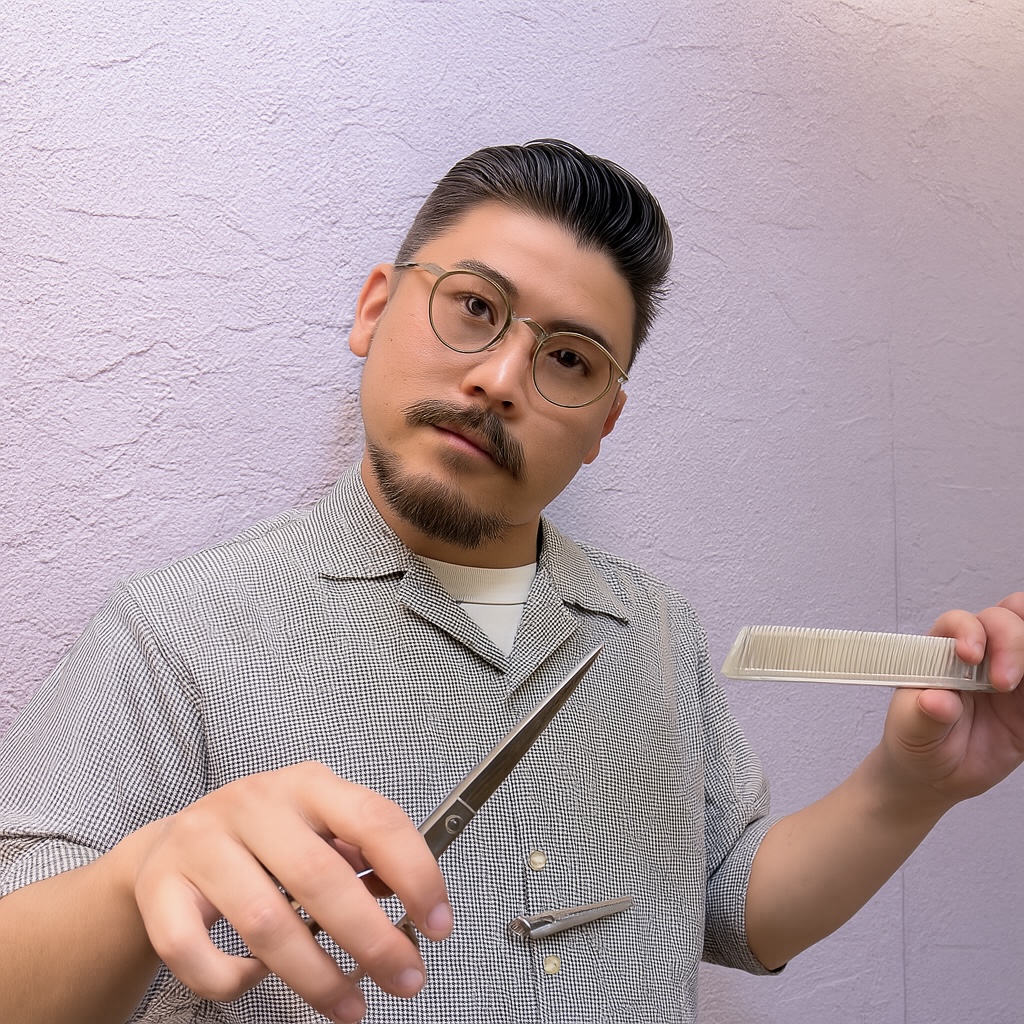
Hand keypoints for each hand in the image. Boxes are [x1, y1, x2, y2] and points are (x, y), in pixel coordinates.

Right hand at [123, 762, 452, 1023]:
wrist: (169, 844)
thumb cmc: (261, 840)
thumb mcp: (317, 827)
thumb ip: (361, 856)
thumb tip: (414, 905)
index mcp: (308, 784)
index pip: (375, 819)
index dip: (414, 873)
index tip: (438, 923)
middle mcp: (255, 804)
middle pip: (321, 877)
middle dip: (373, 940)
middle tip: (406, 978)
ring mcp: (202, 843)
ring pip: (265, 922)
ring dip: (316, 977)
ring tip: (349, 1004)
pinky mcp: (160, 887)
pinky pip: (197, 952)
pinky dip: (233, 980)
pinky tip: (256, 981)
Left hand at [880, 592, 1023, 806]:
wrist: (934, 774)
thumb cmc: (915, 738)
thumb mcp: (910, 730)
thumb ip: (922, 714)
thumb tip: (935, 700)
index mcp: (942, 652)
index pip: (962, 622)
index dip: (970, 631)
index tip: (970, 656)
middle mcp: (979, 655)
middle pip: (1005, 618)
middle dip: (1012, 639)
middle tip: (1004, 681)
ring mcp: (1009, 674)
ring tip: (1018, 687)